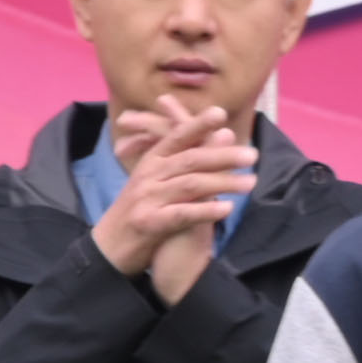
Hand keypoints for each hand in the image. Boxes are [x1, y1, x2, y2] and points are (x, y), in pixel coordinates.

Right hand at [92, 93, 254, 301]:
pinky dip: (205, 211)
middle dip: (222, 155)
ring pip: (190, 185)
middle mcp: (148, 176)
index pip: (176, 138)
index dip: (197, 125)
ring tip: (251, 183)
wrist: (109, 249)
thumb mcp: (159, 182)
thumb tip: (225, 133)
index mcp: (151, 163)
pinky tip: (227, 209)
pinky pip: (182, 215)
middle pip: (189, 160)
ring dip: (223, 182)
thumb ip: (189, 160)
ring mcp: (147, 199)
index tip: (220, 113)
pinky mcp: (149, 223)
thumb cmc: (141, 212)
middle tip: (252, 154)